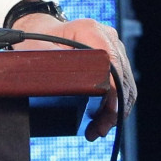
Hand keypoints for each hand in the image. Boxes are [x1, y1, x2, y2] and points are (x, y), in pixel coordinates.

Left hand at [11, 13, 136, 140]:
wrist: (40, 31)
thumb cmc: (36, 39)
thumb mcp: (37, 52)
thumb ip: (50, 67)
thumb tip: (63, 89)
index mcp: (89, 30)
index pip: (110, 63)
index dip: (112, 89)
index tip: (107, 112)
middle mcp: (107, 37)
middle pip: (120, 77)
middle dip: (113, 107)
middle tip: (98, 129)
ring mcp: (113, 48)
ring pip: (124, 84)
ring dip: (115, 111)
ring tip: (98, 130)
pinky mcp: (114, 59)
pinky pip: (120, 85)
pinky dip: (113, 105)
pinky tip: (101, 121)